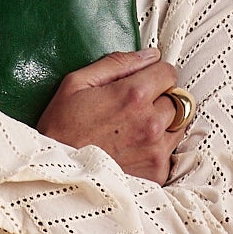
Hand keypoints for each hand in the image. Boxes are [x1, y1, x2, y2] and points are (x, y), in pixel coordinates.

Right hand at [38, 47, 186, 182]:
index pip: (169, 72)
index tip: (143, 84)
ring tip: (135, 132)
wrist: (54, 178)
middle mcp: (151, 123)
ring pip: (177, 127)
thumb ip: (117, 64)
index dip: (155, 75)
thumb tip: (150, 55)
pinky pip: (169, 154)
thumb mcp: (76, 84)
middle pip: (177, 99)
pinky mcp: (156, 174)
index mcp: (134, 96)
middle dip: (160, 100)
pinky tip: (134, 152)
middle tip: (134, 111)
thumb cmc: (60, 131)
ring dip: (163, 125)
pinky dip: (157, 150)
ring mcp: (156, 151)